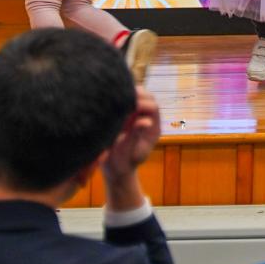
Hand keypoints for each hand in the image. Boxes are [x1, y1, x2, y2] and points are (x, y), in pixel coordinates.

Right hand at [101, 90, 160, 212]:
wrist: (114, 170)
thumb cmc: (123, 164)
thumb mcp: (129, 152)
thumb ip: (136, 136)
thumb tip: (146, 121)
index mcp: (154, 128)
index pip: (153, 107)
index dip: (144, 103)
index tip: (131, 105)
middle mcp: (147, 119)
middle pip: (148, 97)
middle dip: (137, 93)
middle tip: (122, 96)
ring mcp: (136, 117)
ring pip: (138, 96)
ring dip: (129, 93)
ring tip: (116, 96)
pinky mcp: (125, 116)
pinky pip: (126, 101)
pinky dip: (121, 97)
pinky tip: (110, 99)